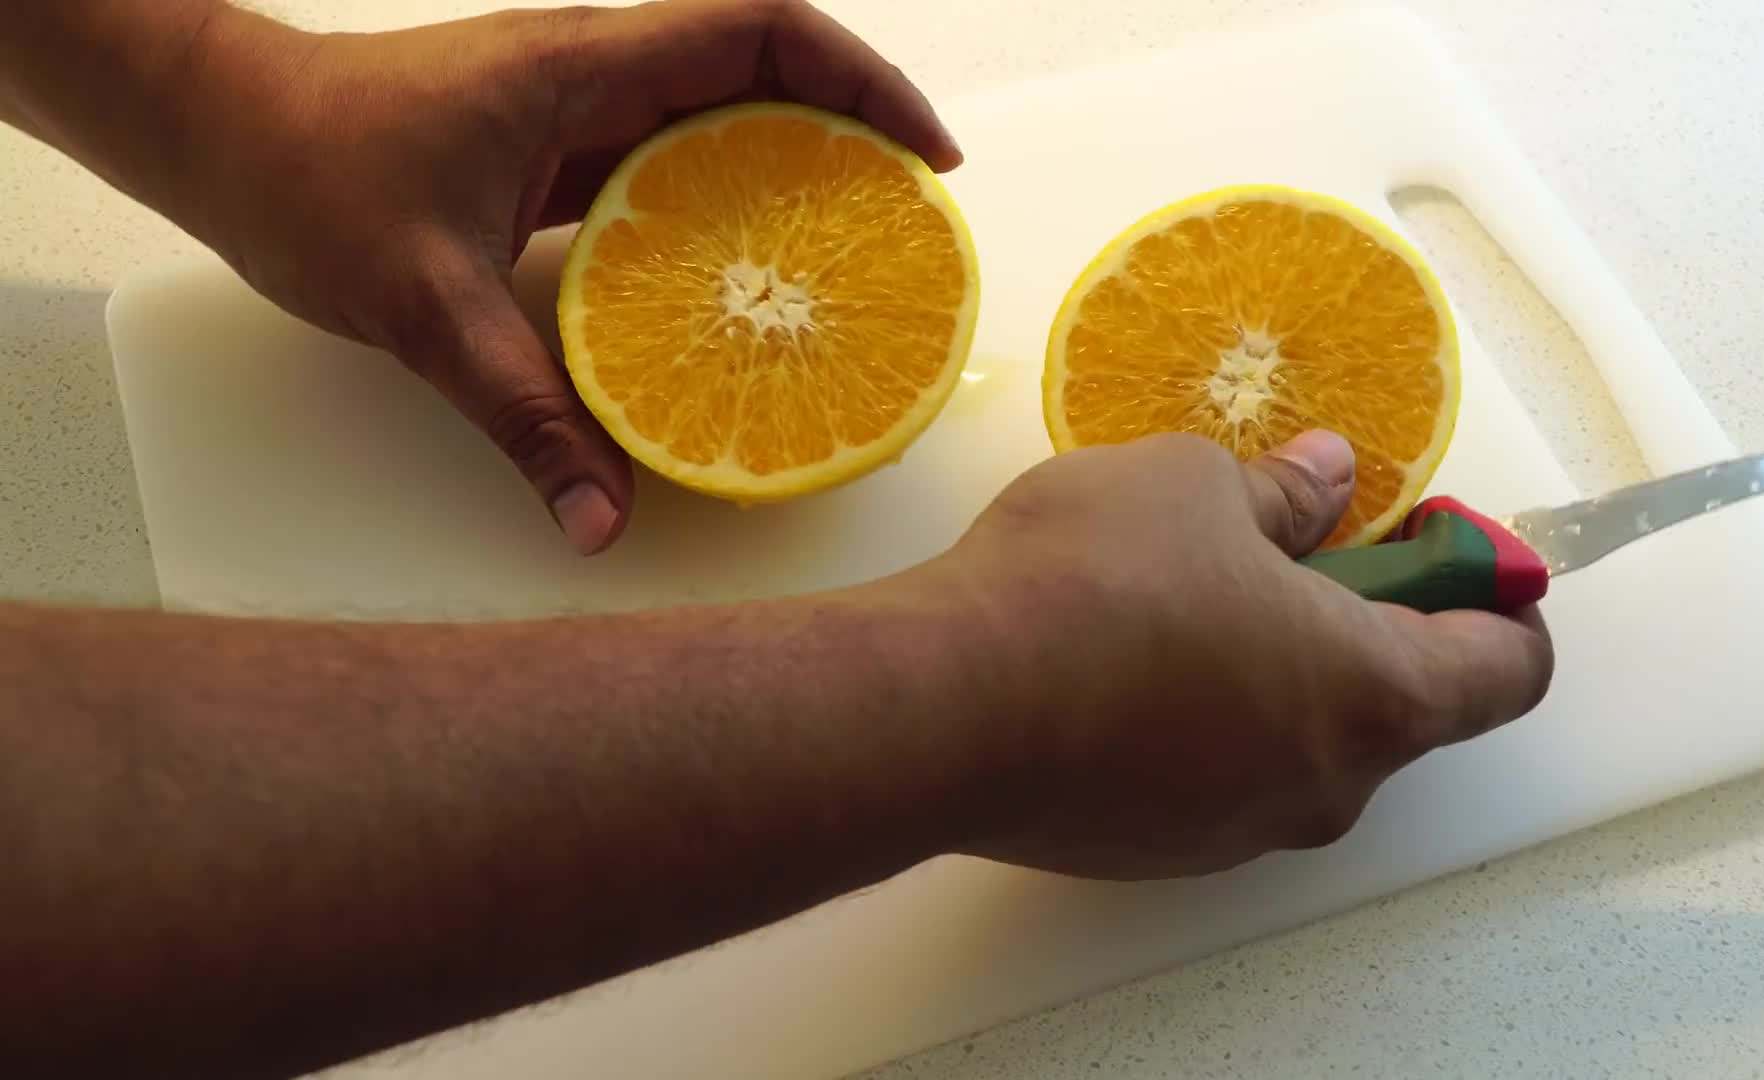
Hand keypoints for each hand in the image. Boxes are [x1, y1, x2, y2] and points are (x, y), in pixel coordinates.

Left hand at [171, 0, 960, 553]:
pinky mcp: (557, 149)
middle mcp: (596, 71)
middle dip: (855, 134)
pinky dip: (728, 207)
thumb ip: (522, 412)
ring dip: (797, 170)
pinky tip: (741, 285)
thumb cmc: (305, 178)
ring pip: (723, 115)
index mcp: (586, 67)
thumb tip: (600, 521)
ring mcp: (578, 108)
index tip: (925, 158)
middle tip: (908, 230)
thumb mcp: (423, 305)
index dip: (864, 81)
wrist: (219, 134)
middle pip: (765, 69)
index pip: (764, 31)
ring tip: (851, 263)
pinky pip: (672, 162)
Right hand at [929, 431, 1553, 879]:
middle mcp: (1329, 787)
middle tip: (1282, 547)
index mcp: (1377, 698)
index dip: (1494, 595)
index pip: (1509, 670)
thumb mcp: (1196, 487)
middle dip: (1360, 620)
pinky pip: (1216, 774)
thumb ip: (1284, 490)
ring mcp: (1239, 833)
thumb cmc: (1097, 582)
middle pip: (1398, 705)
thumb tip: (1329, 475)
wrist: (943, 708)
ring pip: (1298, 742)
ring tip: (1180, 595)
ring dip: (1273, 670)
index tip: (1432, 541)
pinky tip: (1120, 660)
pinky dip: (1201, 718)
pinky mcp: (1156, 852)